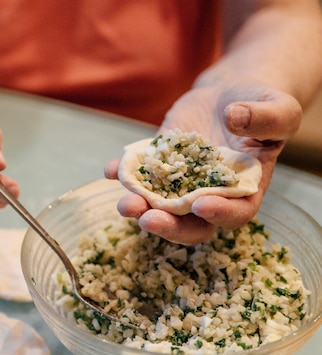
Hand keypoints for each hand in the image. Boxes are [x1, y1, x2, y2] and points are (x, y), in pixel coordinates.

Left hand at [104, 82, 301, 244]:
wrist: (228, 94)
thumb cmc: (261, 105)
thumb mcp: (279, 107)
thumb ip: (268, 118)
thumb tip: (235, 119)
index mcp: (244, 190)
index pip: (235, 213)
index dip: (219, 214)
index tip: (200, 205)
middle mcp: (209, 194)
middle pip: (189, 224)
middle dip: (169, 226)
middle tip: (149, 220)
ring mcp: (179, 182)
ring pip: (158, 206)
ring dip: (140, 209)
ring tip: (125, 204)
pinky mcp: (158, 165)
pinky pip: (138, 176)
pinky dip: (122, 175)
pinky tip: (110, 169)